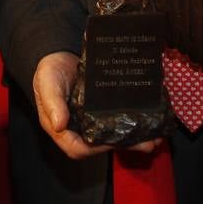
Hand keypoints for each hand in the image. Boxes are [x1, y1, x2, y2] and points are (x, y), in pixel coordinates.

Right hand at [33, 52, 159, 159]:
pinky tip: (149, 122)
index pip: (77, 148)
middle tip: (148, 144)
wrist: (57, 54)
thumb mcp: (47, 84)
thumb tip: (59, 125)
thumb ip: (52, 103)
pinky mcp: (101, 110)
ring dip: (134, 139)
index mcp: (61, 128)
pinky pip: (116, 121)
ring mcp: (91, 120)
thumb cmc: (49, 71)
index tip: (114, 142)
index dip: (96, 149)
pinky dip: (132, 124)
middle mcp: (78, 128)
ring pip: (113, 135)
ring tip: (155, 139)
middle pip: (101, 145)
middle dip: (125, 146)